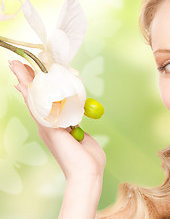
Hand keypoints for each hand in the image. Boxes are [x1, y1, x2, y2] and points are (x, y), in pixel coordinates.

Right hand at [9, 60, 105, 218]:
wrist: (88, 172)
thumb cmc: (87, 158)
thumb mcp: (81, 135)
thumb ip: (75, 125)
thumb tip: (74, 120)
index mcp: (55, 126)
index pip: (43, 101)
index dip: (36, 87)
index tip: (31, 73)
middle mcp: (47, 125)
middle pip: (35, 97)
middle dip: (26, 79)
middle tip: (16, 63)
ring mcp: (47, 127)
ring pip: (34, 99)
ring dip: (25, 81)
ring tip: (16, 66)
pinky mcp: (51, 130)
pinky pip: (39, 108)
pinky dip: (31, 95)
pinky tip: (23, 83)